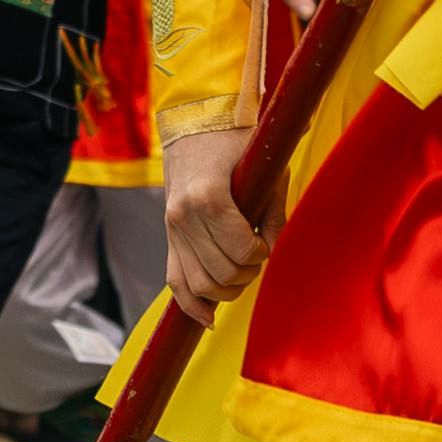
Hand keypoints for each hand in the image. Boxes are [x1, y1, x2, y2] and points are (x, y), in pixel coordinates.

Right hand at [159, 123, 267, 302]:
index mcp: (207, 197)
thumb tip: (272, 250)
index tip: (265, 240)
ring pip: (199, 286)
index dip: (261, 253)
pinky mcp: (168, 236)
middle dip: (247, 273)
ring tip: (242, 272)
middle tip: (257, 255)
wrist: (192, 123)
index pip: (242, 251)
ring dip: (227, 291)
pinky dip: (192, 306)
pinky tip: (210, 318)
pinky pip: (175, 283)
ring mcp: (171, 229)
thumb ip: (273, 211)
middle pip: (221, 274)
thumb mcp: (264, 167)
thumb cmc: (235, 140)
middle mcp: (183, 216)